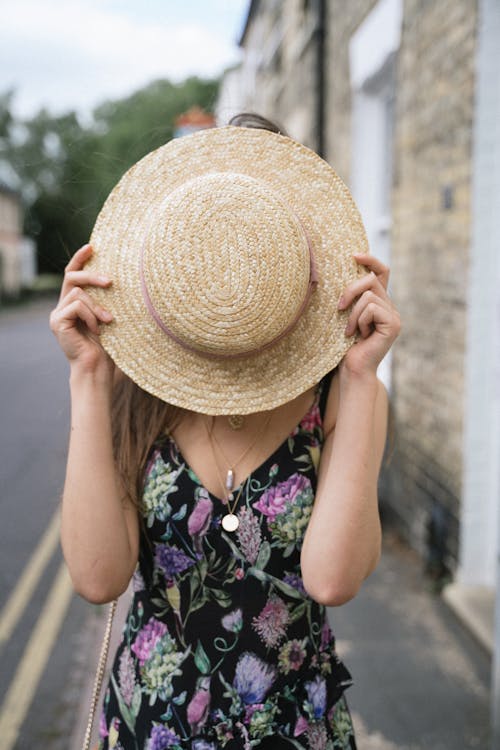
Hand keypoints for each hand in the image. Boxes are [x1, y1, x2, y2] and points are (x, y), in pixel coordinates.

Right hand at [49, 244, 114, 378]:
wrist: (98, 369)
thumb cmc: (109, 347)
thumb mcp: (109, 317)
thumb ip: (106, 300)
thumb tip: (119, 276)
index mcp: (74, 304)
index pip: (73, 274)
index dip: (80, 259)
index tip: (92, 247)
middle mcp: (62, 307)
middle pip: (72, 277)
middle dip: (92, 276)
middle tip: (110, 282)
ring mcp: (58, 314)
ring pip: (78, 293)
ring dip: (97, 306)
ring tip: (108, 322)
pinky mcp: (57, 322)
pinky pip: (76, 306)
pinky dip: (91, 316)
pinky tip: (97, 330)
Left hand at [337, 253, 400, 376]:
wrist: (352, 369)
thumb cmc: (343, 345)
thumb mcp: (345, 315)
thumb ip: (351, 297)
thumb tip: (343, 270)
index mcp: (379, 302)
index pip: (382, 272)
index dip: (370, 260)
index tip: (354, 255)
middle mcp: (389, 306)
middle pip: (371, 279)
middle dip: (351, 290)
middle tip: (339, 307)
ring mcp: (394, 315)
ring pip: (369, 295)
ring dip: (353, 313)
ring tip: (350, 331)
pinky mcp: (393, 324)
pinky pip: (371, 308)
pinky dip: (359, 320)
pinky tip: (360, 335)